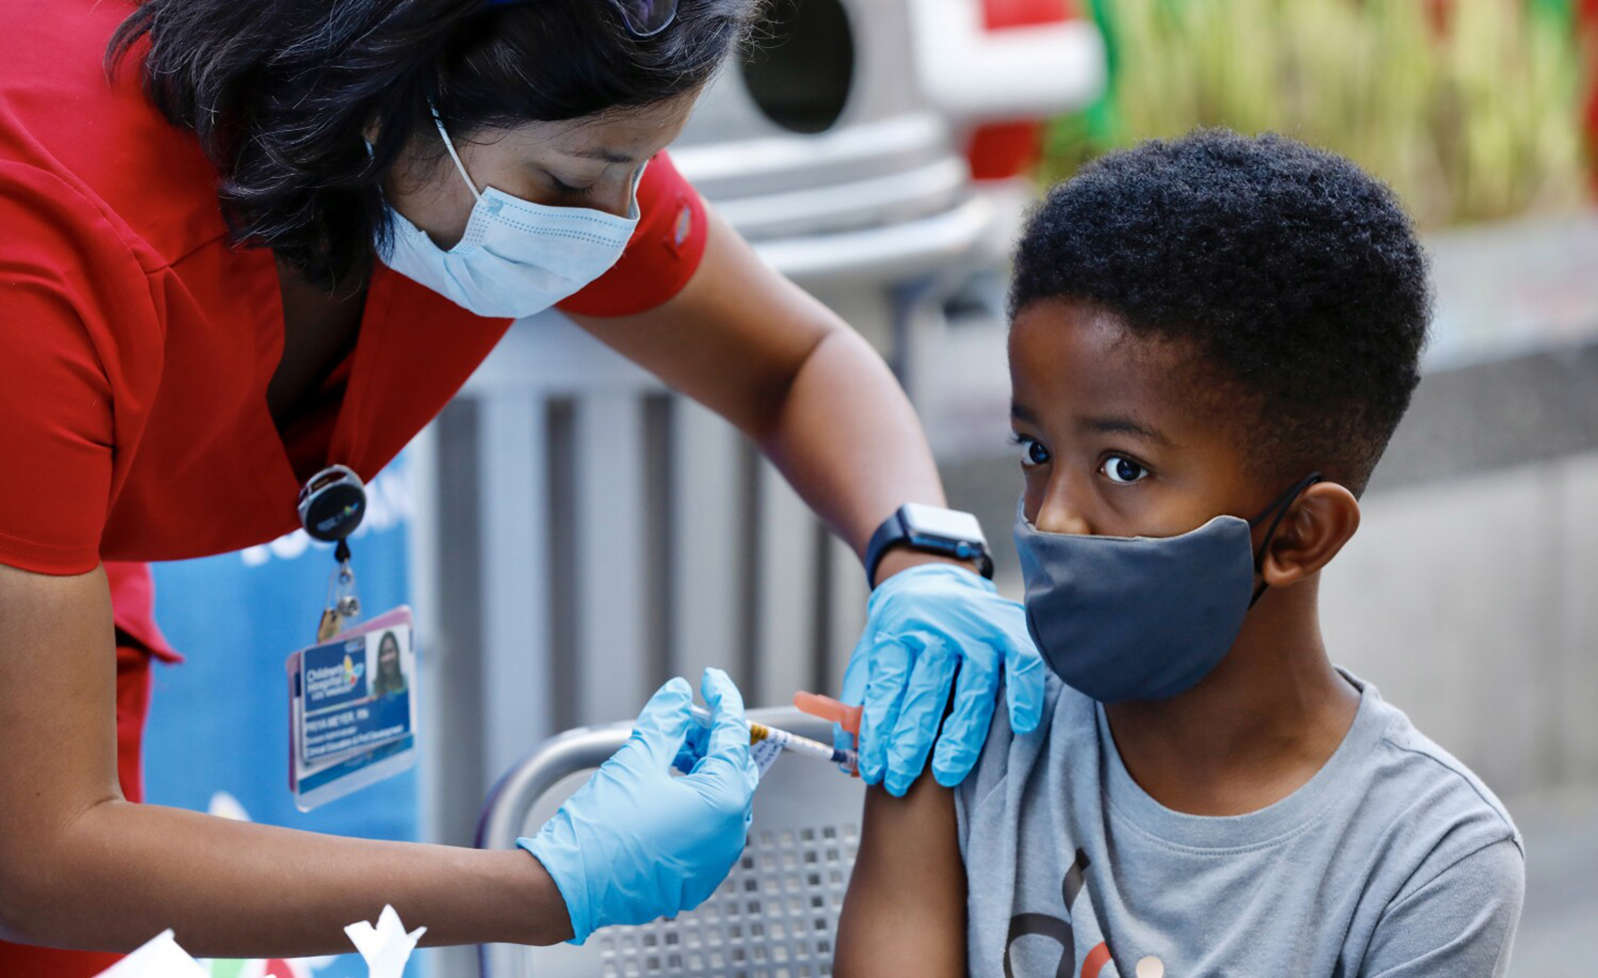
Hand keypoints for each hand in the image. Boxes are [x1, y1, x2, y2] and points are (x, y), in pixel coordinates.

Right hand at [518, 668, 758, 943]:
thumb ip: (666, 721)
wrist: (567, 888)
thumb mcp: (636, 759)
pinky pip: (705, 831)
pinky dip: (692, 803)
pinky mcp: (694, 879)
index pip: (734, 736)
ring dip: (700, 769)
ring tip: (666, 749)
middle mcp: (729, 835)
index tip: (710, 678)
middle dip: (711, 737)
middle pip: (733, 769)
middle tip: (683, 718)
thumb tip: (679, 695)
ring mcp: (714, 862)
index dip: (723, 700)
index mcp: (723, 801)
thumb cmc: (602, 828)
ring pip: (720, 801)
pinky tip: (665, 787)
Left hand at [838, 563, 1045, 794]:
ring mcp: (978, 630)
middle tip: (901, 781)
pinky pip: (1023, 664)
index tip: (874, 769)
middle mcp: (938, 631)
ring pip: (974, 688)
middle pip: (927, 692)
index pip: (888, 687)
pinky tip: (1021, 726)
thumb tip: (848, 756)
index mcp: (899, 633)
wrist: (935, 576)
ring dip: (960, 735)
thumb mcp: (870, 651)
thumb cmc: (902, 629)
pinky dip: (1024, 694)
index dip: (879, 733)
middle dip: (912, 742)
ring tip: (946, 774)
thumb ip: (860, 700)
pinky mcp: (1011, 630)